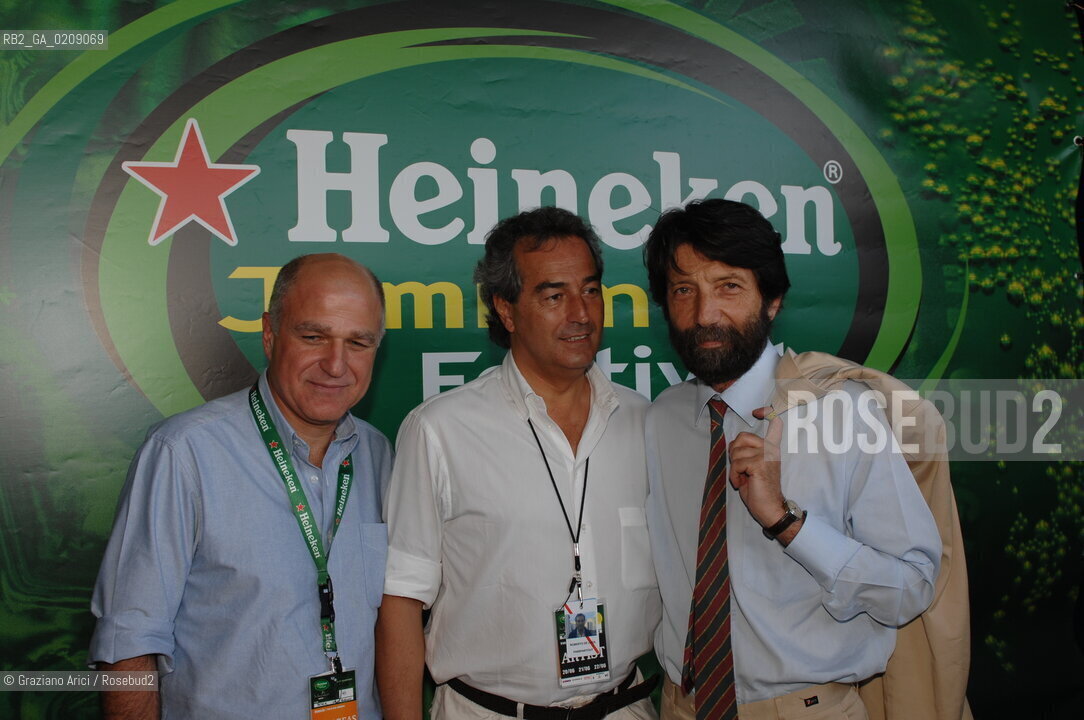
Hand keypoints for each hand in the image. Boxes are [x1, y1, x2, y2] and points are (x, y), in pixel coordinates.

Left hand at [728, 406, 785, 527]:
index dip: (767, 412)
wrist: (770, 509)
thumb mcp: (752, 467)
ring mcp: (766, 455)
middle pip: (741, 437)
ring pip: (736, 453)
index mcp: (771, 448)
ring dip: (734, 469)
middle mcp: (770, 449)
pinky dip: (734, 476)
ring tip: (744, 479)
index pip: (775, 423)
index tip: (758, 411)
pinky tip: (743, 483)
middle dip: (734, 454)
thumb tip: (733, 444)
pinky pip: (736, 464)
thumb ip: (747, 453)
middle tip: (741, 469)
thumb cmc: (759, 490)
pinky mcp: (759, 464)